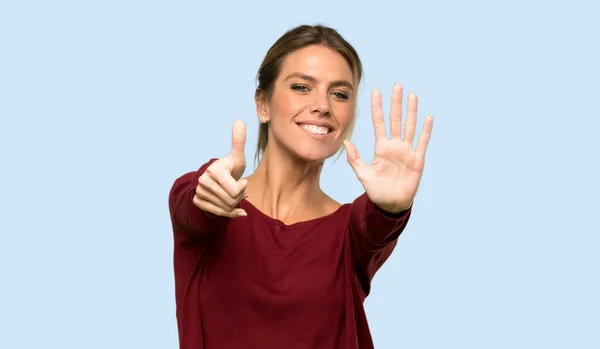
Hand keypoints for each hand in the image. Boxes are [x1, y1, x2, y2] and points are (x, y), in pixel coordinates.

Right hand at [193, 119, 248, 216]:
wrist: (216, 180)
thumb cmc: (230, 168)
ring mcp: (199, 191)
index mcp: (214, 169)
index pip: (236, 191)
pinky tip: (235, 209)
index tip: (241, 181)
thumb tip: (239, 121)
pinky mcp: (198, 201)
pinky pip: (218, 214)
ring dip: (235, 204)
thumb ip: (238, 141)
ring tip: (234, 195)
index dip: (243, 188)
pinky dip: (230, 213)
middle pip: (231, 200)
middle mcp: (203, 180)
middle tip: (239, 190)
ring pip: (226, 208)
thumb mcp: (237, 157)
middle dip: (240, 197)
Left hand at [343, 83, 432, 213]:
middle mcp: (395, 146)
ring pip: (410, 127)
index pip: (379, 123)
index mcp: (381, 147)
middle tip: (397, 85)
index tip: (376, 91)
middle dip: (396, 103)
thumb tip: (346, 141)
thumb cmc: (377, 190)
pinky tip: (428, 117)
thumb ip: (355, 158)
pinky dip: (425, 131)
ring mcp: (407, 151)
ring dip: (411, 111)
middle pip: (395, 120)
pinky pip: (422, 143)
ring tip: (412, 95)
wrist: (391, 204)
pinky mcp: (417, 160)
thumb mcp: (363, 174)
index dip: (377, 107)